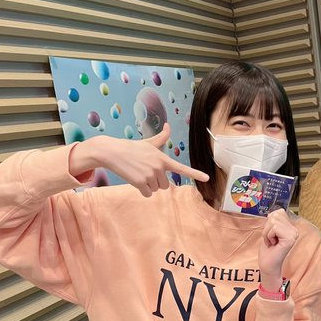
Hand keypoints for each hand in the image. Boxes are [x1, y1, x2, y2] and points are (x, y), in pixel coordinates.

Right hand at [71, 123, 208, 196]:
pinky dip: (142, 191)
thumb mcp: (149, 142)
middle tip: (146, 171)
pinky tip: (135, 180)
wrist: (113, 152)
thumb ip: (162, 137)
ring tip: (139, 173)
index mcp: (163, 159)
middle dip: (157, 181)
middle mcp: (159, 167)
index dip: (195, 174)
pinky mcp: (140, 183)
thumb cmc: (132, 148)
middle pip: (166, 185)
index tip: (207, 178)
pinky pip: (148, 194)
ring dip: (149, 185)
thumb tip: (168, 125)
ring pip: (156, 189)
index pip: (182, 168)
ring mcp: (150, 175)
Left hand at [258, 209, 298, 290]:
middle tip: (271, 240)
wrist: (267, 265)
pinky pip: (274, 228)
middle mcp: (294, 230)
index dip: (269, 223)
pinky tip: (273, 244)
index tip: (271, 235)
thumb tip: (276, 210)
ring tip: (271, 242)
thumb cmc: (268, 250)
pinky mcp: (290, 239)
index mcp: (291, 227)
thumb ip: (274, 220)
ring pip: (273, 221)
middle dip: (267, 228)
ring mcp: (293, 234)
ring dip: (267, 233)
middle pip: (275, 215)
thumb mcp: (270, 230)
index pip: (278, 212)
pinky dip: (268, 236)